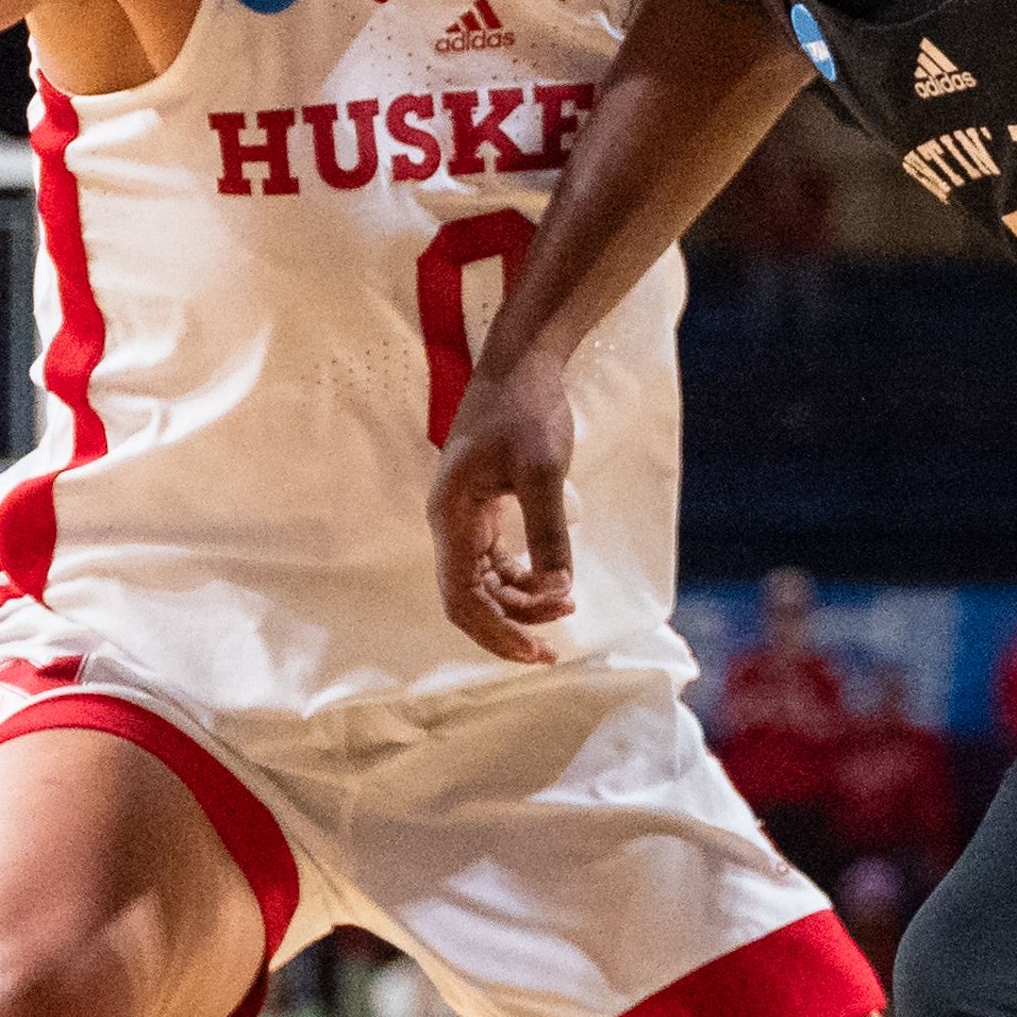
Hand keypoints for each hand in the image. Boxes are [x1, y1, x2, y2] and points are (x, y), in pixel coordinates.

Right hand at [428, 353, 579, 664]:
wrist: (521, 365)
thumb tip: (558, 592)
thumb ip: (548, 534)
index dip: (495, 632)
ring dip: (520, 604)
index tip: (533, 651)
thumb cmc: (526, 410)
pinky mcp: (485, 512)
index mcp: (452, 517)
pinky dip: (523, 582)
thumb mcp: (543, 470)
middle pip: (470, 598)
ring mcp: (466, 519)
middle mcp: (451, 524)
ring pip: (485, 584)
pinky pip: (496, 564)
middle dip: (510, 626)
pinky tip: (552, 587)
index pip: (462, 597)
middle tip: (554, 647)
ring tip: (565, 607)